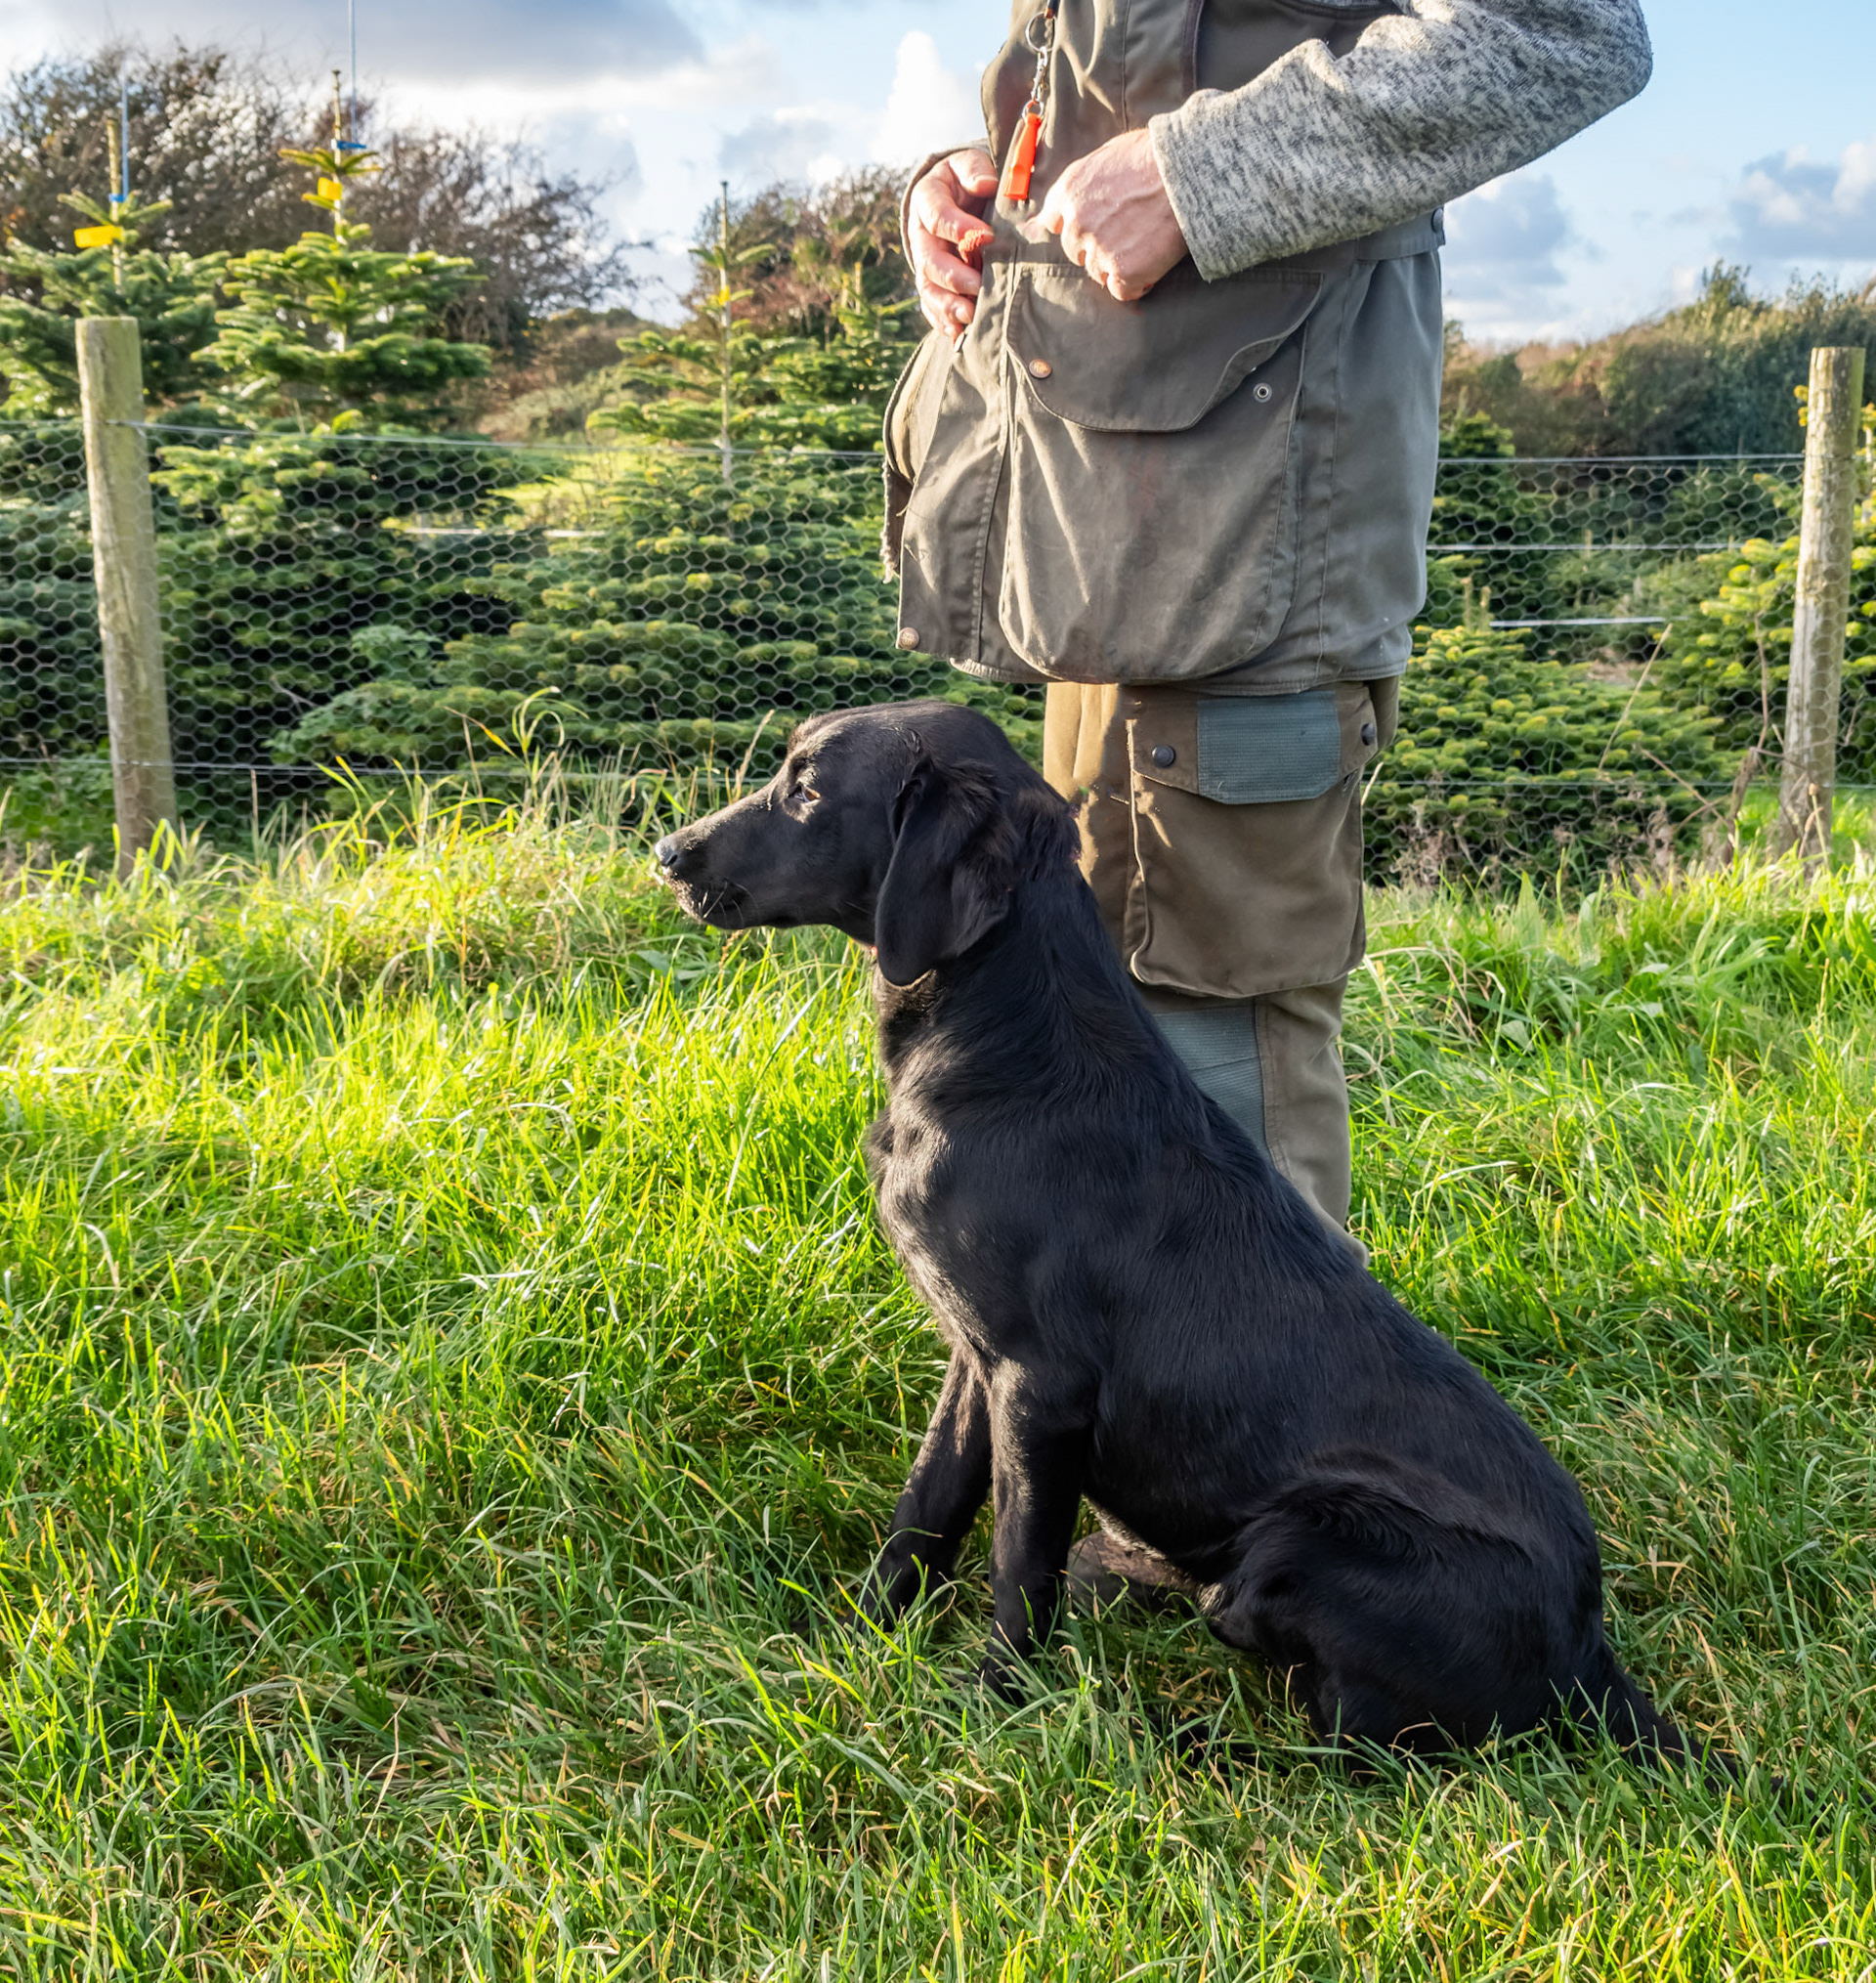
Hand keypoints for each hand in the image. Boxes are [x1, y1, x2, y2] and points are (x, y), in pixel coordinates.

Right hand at [909, 148, 999, 343]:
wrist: (958, 195)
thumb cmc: (968, 179)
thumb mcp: (970, 164)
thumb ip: (975, 170)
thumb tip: (986, 184)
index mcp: (926, 199)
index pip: (936, 216)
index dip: (958, 228)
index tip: (988, 237)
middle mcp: (920, 234)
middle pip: (929, 259)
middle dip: (953, 275)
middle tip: (978, 286)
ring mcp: (924, 261)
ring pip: (928, 287)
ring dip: (947, 304)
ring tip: (969, 315)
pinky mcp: (931, 283)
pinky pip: (931, 306)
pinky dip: (943, 321)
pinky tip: (958, 333)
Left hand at [1039, 128, 1187, 301]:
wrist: (1188, 171)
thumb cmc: (1152, 156)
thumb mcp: (1104, 156)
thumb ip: (1075, 187)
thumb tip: (1034, 225)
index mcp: (1069, 192)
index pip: (1053, 223)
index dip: (1074, 225)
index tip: (1091, 224)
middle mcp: (1078, 224)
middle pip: (1076, 252)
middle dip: (1097, 245)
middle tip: (1128, 230)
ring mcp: (1100, 250)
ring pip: (1098, 273)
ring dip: (1118, 265)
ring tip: (1145, 243)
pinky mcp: (1124, 272)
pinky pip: (1121, 291)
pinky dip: (1136, 283)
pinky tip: (1151, 265)